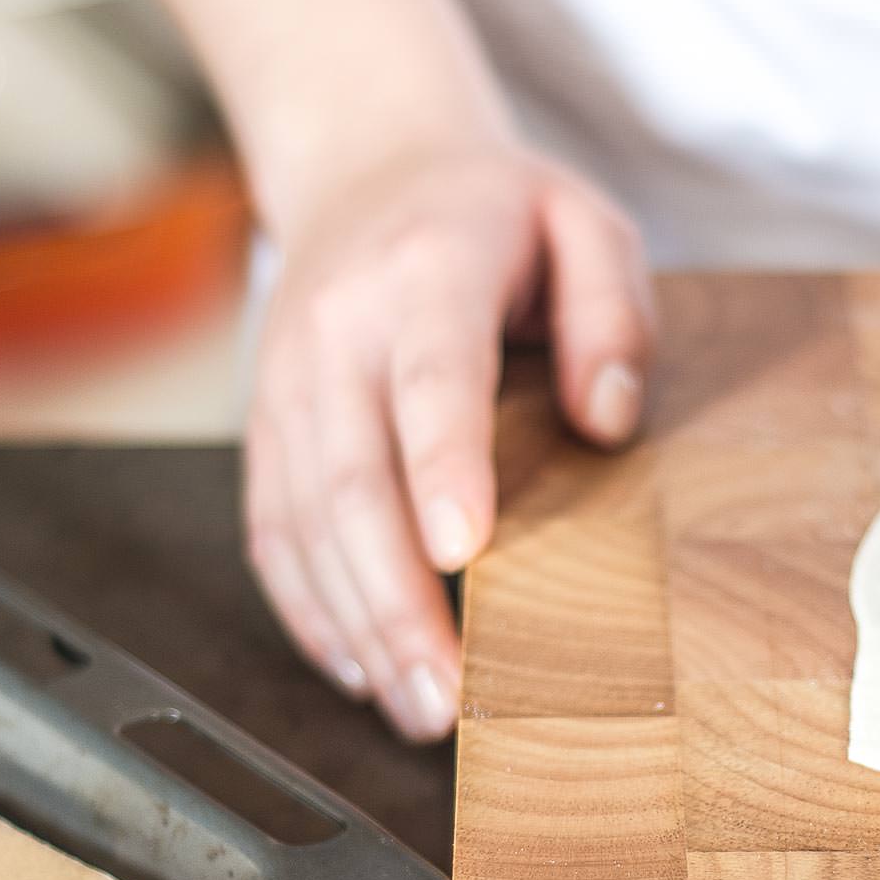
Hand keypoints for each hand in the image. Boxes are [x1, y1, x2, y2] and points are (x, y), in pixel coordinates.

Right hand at [245, 142, 653, 740]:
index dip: (441, 466)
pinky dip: (309, 610)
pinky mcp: (266, 427)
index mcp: (425, 273)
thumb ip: (613, 313)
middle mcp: (337, 332)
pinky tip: (358, 670)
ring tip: (418, 711)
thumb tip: (606, 420)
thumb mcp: (586, 222)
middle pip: (352, 480)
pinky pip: (271, 531)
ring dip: (356, 627)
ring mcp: (287, 384)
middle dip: (396, 600)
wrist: (364, 169)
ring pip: (302, 522)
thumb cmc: (495, 215)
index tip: (461, 554)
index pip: (431, 379)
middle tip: (448, 698)